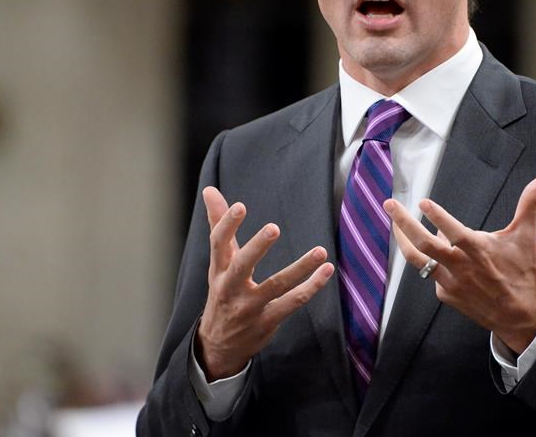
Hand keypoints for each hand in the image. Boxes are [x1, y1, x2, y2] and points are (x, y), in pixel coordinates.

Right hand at [197, 186, 334, 379]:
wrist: (219, 346)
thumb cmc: (222, 292)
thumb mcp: (217, 261)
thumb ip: (218, 224)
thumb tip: (209, 190)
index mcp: (218, 270)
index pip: (218, 244)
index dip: (226, 225)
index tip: (239, 206)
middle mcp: (231, 288)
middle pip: (242, 266)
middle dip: (257, 247)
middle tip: (274, 228)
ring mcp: (250, 307)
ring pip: (276, 286)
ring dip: (300, 268)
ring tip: (320, 251)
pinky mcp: (268, 321)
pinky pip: (292, 302)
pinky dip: (310, 287)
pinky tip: (326, 271)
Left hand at [385, 174, 535, 354]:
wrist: (520, 316)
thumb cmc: (523, 272)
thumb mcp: (525, 236)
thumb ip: (529, 205)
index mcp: (478, 250)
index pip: (454, 232)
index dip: (438, 217)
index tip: (423, 202)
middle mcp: (460, 266)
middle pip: (424, 245)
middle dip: (403, 223)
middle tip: (389, 205)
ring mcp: (450, 283)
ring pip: (418, 261)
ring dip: (403, 241)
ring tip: (394, 224)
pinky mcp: (446, 295)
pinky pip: (432, 274)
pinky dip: (430, 260)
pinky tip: (434, 252)